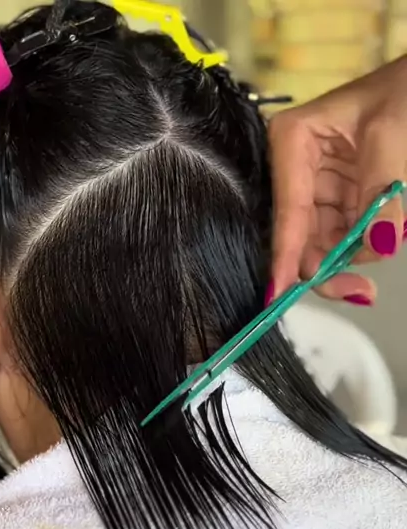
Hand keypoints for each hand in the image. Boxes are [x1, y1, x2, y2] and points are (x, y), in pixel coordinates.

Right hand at [268, 55, 406, 305]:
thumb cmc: (405, 90)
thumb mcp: (392, 137)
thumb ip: (383, 196)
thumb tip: (379, 245)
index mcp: (293, 142)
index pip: (289, 211)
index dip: (286, 255)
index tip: (278, 293)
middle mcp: (297, 168)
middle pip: (301, 236)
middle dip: (328, 264)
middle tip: (360, 289)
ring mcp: (319, 186)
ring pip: (322, 243)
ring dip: (352, 256)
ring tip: (389, 237)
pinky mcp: (340, 198)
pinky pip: (344, 237)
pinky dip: (364, 244)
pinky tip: (383, 233)